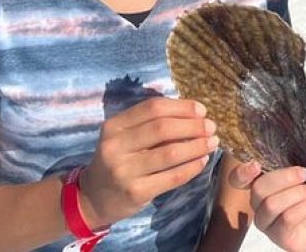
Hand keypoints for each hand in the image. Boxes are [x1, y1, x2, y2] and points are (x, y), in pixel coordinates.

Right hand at [78, 97, 217, 227]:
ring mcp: (124, 171)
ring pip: (170, 153)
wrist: (94, 198)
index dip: (181, 107)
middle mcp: (115, 147)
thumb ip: (151, 124)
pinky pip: (172, 177)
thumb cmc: (119, 159)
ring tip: (212, 142)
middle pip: (163, 128)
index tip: (201, 110)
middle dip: (193, 126)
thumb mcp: (124, 137)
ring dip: (197, 146)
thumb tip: (193, 114)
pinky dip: (192, 167)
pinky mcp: (136, 193)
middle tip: (211, 127)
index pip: (152, 108)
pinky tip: (202, 161)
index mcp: (114, 126)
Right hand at [229, 162, 305, 251]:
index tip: (256, 165)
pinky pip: (287, 219)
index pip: (238, 179)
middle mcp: (258, 204)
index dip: (242, 172)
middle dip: (285, 177)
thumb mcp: (302, 177)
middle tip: (304, 173)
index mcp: (260, 184)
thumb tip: (304, 147)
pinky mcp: (278, 236)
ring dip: (297, 194)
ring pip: (271, 204)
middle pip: (259, 188)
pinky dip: (304, 207)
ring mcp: (266, 221)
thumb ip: (295, 166)